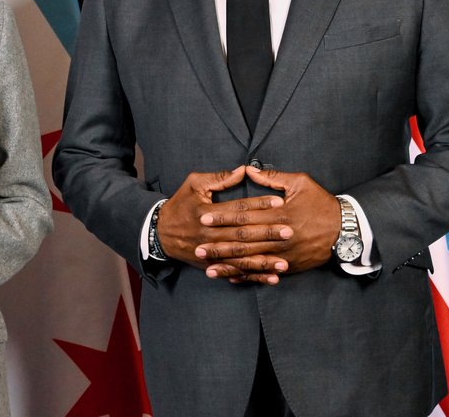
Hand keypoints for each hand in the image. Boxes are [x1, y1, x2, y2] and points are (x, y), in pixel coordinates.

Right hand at [156, 167, 290, 284]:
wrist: (159, 233)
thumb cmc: (180, 204)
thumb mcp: (194, 184)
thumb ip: (219, 177)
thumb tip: (244, 170)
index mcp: (206, 212)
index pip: (238, 208)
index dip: (259, 205)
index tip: (279, 203)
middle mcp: (209, 234)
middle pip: (242, 234)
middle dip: (266, 233)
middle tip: (289, 231)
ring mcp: (210, 252)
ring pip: (241, 257)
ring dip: (264, 260)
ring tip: (285, 261)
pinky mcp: (212, 264)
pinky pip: (236, 271)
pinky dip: (254, 276)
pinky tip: (272, 278)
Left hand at [197, 168, 340, 282]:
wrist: (346, 230)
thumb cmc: (321, 203)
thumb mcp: (300, 182)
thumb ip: (272, 178)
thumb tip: (248, 170)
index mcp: (279, 214)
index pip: (245, 216)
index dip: (223, 218)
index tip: (204, 218)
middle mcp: (279, 236)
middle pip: (243, 241)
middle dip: (219, 245)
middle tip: (197, 247)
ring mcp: (284, 254)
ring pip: (251, 261)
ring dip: (229, 265)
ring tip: (208, 268)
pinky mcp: (289, 266)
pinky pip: (264, 272)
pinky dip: (248, 276)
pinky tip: (231, 278)